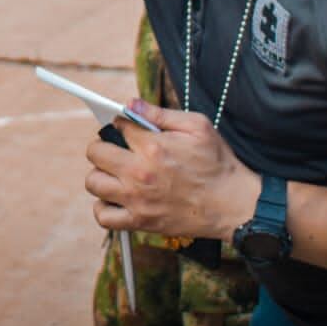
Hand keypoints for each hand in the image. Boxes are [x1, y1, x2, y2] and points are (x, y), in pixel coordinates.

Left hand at [85, 100, 260, 241]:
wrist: (233, 204)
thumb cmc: (218, 164)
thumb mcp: (197, 126)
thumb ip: (161, 114)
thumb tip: (131, 104)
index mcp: (152, 147)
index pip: (117, 126)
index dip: (122, 123)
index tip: (128, 128)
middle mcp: (138, 173)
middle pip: (95, 152)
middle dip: (104, 145)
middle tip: (117, 148)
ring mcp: (136, 200)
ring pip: (93, 183)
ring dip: (100, 174)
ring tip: (115, 173)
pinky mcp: (139, 221)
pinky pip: (103, 216)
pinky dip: (103, 207)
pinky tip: (115, 198)